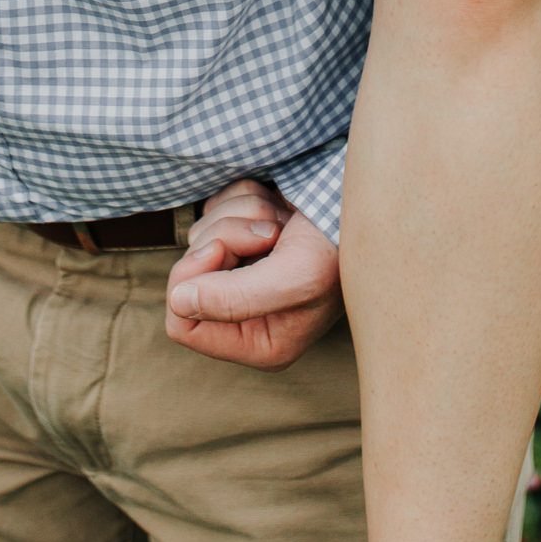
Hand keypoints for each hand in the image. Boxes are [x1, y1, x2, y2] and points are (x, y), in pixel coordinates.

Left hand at [165, 178, 343, 367]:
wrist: (361, 202)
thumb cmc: (338, 247)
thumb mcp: (295, 278)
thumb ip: (234, 299)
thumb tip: (179, 302)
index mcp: (257, 342)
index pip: (182, 325)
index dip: (193, 281)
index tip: (221, 251)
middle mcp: (246, 313)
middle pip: (188, 275)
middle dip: (224, 240)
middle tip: (267, 234)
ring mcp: (244, 273)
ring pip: (202, 236)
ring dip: (239, 216)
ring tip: (282, 224)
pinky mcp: (246, 237)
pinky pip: (214, 210)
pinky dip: (244, 199)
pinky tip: (279, 209)